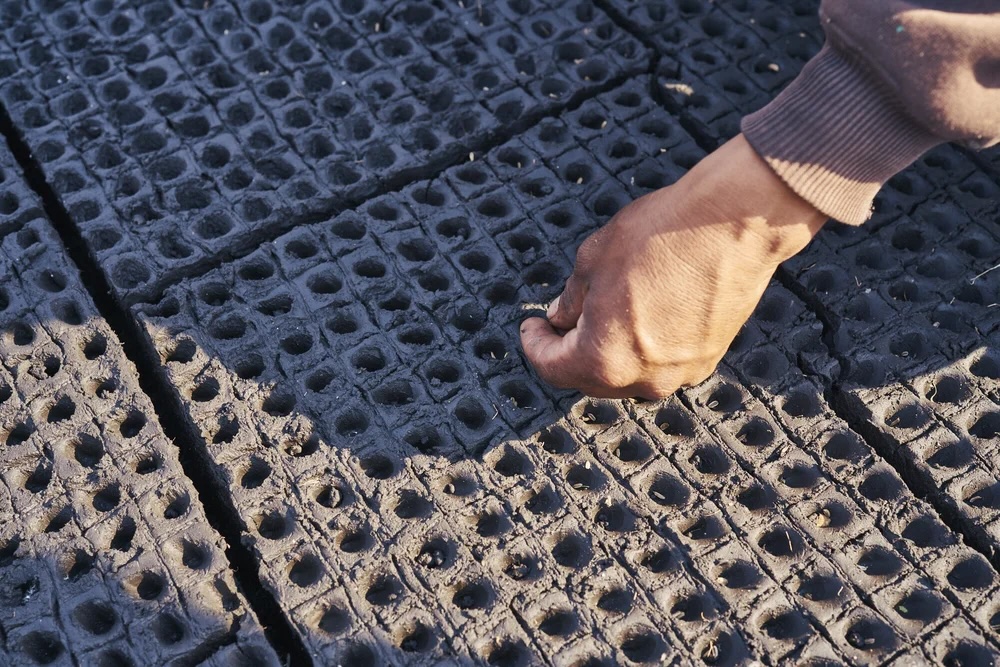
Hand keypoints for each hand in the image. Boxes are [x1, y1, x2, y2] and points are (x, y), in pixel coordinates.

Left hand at [520, 134, 826, 398]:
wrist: (735, 222)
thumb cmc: (661, 234)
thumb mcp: (593, 259)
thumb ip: (571, 299)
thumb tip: (560, 319)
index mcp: (603, 359)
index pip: (553, 368)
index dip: (535, 346)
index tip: (531, 327)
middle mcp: (643, 379)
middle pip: (590, 379)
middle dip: (570, 352)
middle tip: (560, 321)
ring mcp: (680, 373)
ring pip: (628, 374)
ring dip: (607, 352)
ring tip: (600, 314)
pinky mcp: (708, 359)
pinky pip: (661, 364)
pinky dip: (642, 348)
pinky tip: (640, 315)